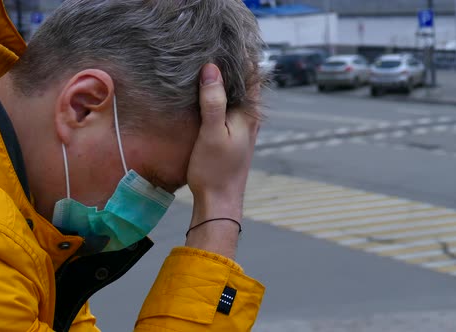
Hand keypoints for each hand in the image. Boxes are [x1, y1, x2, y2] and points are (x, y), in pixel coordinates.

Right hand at [185, 64, 259, 256]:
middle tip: (210, 50)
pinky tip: (204, 95)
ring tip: (205, 66)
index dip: (241, 56)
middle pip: (244, 83)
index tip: (224, 42)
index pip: (251, 75)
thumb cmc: (216, 170)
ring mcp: (242, 128)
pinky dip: (219, 97)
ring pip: (236, 96)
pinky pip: (228, 108)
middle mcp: (250, 118)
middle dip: (231, 66)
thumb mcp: (212, 132)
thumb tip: (211, 69)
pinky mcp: (232, 136)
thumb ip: (213, 101)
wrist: (220, 202)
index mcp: (249, 114)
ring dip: (224, 82)